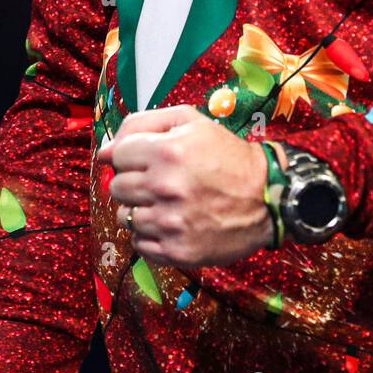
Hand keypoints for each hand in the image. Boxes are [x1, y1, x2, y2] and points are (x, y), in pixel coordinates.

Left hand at [96, 104, 287, 266]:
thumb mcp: (191, 122)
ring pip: (125, 217)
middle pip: (117, 187)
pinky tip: (171, 224)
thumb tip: (105, 149)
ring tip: (168, 204)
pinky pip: (139, 244)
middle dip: (134, 182)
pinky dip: (150, 235)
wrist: (267, 197)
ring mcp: (170, 222)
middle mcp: (165, 187)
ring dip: (141, 209)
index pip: (117, 155)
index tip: (148, 160)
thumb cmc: (226, 156)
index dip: (131, 156)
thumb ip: (143, 124)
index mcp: (167, 150)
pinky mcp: (177, 251)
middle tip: (159, 182)